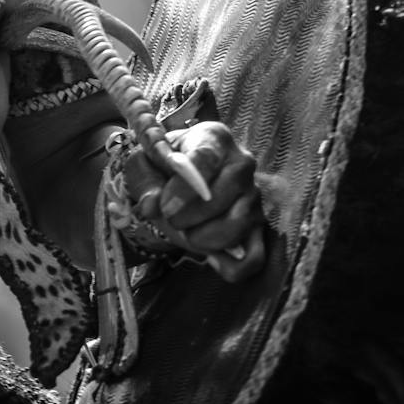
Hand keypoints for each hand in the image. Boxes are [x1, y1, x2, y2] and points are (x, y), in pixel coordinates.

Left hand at [119, 121, 266, 283]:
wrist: (181, 184)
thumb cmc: (164, 169)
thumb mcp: (146, 165)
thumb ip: (145, 180)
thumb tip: (150, 206)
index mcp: (214, 138)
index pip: (206, 157)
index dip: (185, 187)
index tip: (166, 207)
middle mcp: (242, 163)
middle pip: (227, 191)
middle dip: (192, 215)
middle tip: (171, 219)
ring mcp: (254, 196)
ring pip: (239, 224)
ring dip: (206, 238)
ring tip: (188, 232)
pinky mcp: (259, 228)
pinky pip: (255, 256)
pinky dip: (232, 266)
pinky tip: (212, 259)